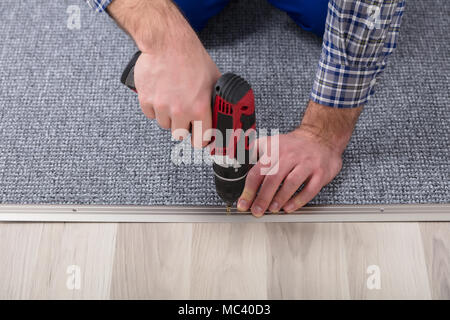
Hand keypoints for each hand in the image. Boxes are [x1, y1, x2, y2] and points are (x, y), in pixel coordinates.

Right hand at [108, 0, 220, 147]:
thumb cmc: (192, 58)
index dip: (200, 139)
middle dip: (182, 126)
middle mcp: (180, 110)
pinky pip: (150, 114)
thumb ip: (216, 100)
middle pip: (179, 135)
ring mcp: (161, 106)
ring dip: (168, 116)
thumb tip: (222, 113)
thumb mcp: (213, 80)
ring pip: (164, 124)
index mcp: (199, 108)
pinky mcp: (146, 100)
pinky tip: (160, 94)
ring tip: (172, 99)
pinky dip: (154, 107)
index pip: (201, 140)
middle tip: (184, 114)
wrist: (168, 42)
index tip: (199, 137)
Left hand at [237, 129, 342, 215]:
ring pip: (291, 183)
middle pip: (273, 178)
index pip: (258, 171)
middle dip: (262, 198)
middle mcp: (290, 155)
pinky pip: (309, 189)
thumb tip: (235, 161)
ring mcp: (306, 164)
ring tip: (272, 209)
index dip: (249, 190)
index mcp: (275, 150)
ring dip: (279, 199)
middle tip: (256, 211)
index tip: (243, 203)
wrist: (321, 137)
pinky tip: (289, 207)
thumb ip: (253, 152)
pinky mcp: (320, 173)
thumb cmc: (293, 145)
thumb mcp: (271, 142)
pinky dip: (298, 200)